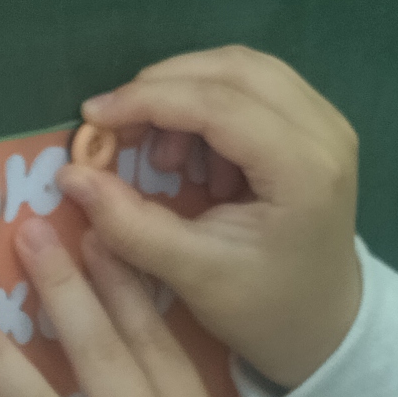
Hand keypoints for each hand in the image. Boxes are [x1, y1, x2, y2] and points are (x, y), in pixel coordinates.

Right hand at [58, 48, 363, 393]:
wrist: (324, 328)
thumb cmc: (264, 308)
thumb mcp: (193, 274)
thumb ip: (131, 224)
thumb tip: (70, 174)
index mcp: (305, 170)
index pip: (219, 104)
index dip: (148, 100)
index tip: (92, 117)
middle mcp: (326, 132)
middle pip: (233, 68)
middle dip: (163, 88)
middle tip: (118, 131)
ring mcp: (327, 123)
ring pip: (243, 68)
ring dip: (188, 95)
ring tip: (164, 160)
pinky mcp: (317, 125)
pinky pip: (255, 87)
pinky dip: (211, 105)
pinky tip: (196, 161)